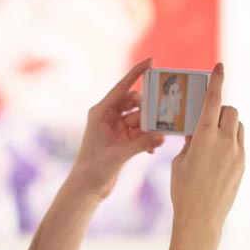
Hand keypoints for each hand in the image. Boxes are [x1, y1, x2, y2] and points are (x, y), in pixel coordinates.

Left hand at [70, 59, 166, 201]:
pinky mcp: (121, 140)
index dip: (136, 73)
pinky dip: (147, 138)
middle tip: (162, 115)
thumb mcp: (120, 154)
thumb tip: (162, 137)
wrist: (86, 188)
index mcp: (101, 112)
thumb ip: (142, 143)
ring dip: (149, 127)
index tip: (152, 61)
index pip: (123, 87)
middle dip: (149, 109)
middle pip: (135, 103)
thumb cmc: (94, 168)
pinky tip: (152, 149)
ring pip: (139, 118)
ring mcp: (115, 128)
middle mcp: (108, 117)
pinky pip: (140, 132)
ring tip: (157, 138)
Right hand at [169, 62, 244, 249]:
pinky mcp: (242, 165)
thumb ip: (191, 141)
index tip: (219, 66)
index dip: (217, 81)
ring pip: (238, 126)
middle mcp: (225, 142)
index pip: (213, 101)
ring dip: (226, 125)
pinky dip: (230, 141)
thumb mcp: (180, 161)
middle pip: (230, 112)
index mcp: (205, 137)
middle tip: (206, 120)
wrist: (201, 219)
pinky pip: (239, 143)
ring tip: (211, 139)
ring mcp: (237, 154)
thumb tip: (199, 132)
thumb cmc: (183, 189)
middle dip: (220, 110)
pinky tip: (217, 155)